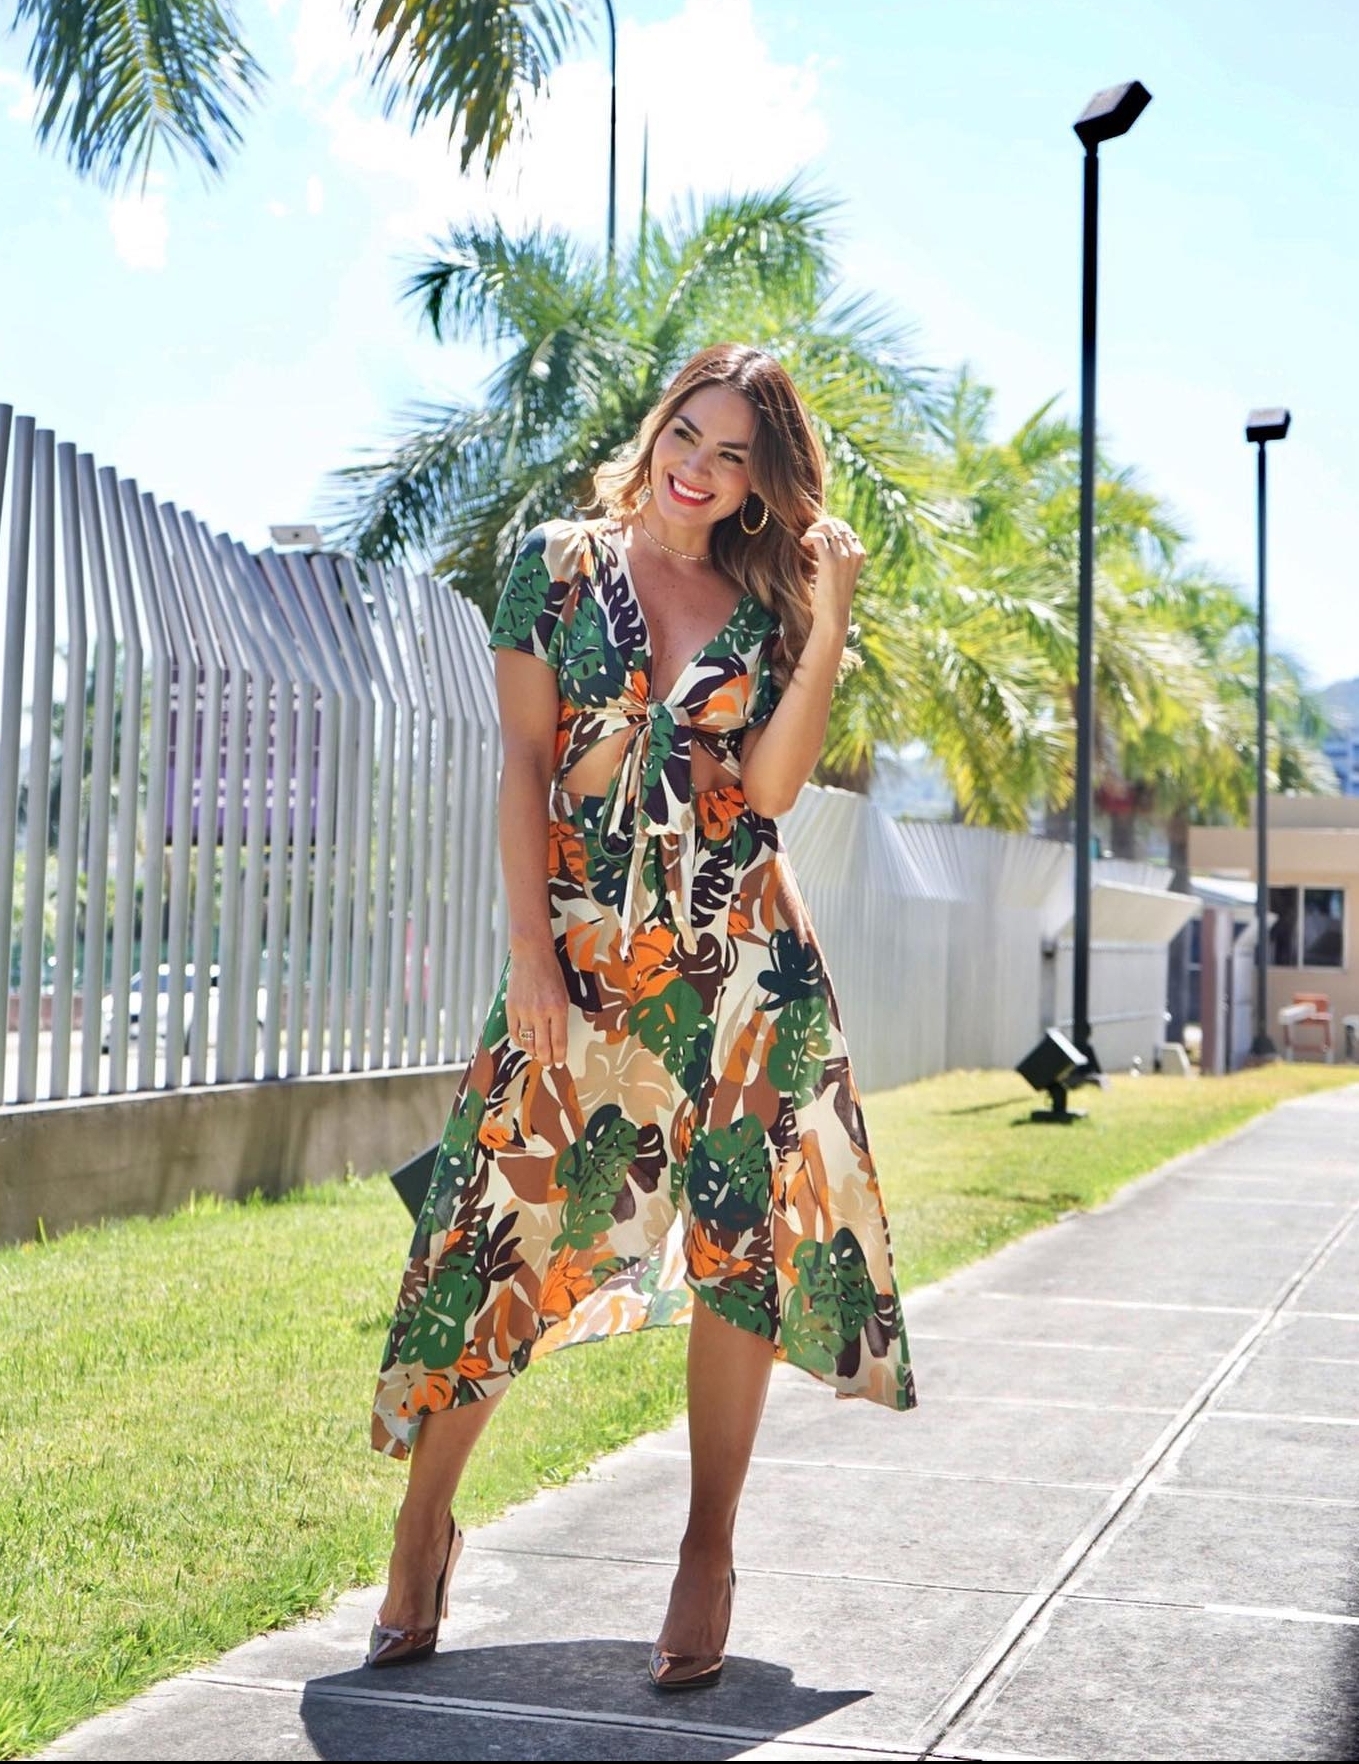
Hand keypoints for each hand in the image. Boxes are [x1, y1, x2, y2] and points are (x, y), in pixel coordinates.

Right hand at [505, 940, 568, 1067]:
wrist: (531, 955)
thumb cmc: (551, 973)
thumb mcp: (564, 994)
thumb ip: (560, 1017)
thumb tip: (557, 1039)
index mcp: (559, 1008)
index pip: (559, 1041)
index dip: (560, 1056)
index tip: (560, 1063)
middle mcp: (541, 1012)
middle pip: (543, 1047)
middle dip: (546, 1060)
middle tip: (548, 1065)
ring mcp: (524, 1011)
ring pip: (527, 1043)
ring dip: (532, 1053)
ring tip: (537, 1056)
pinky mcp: (511, 1008)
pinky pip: (514, 1033)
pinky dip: (519, 1042)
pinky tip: (524, 1044)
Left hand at [800, 516, 865, 633]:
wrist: (833, 616)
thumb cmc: (834, 596)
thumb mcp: (842, 573)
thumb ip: (840, 556)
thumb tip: (827, 540)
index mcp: (860, 554)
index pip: (845, 527)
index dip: (829, 527)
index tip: (817, 535)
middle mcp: (854, 553)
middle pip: (836, 524)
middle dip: (820, 525)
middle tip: (809, 536)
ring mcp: (844, 557)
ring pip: (827, 527)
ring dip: (813, 529)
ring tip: (806, 539)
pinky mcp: (830, 562)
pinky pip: (818, 537)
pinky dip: (809, 536)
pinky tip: (804, 543)